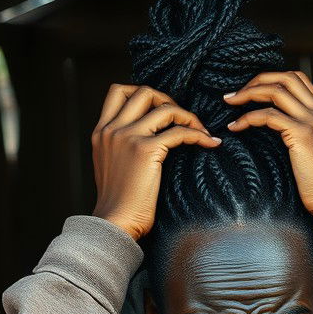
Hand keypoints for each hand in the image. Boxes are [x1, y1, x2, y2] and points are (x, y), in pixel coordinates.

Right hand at [91, 84, 220, 239]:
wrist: (115, 222)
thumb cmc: (120, 204)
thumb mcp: (112, 167)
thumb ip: (122, 148)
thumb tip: (147, 140)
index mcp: (101, 131)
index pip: (119, 92)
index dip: (145, 95)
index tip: (163, 111)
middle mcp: (112, 129)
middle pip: (144, 91)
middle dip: (170, 101)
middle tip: (185, 120)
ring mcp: (128, 137)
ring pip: (165, 108)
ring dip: (189, 117)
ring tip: (203, 133)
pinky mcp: (145, 150)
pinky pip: (179, 132)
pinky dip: (198, 135)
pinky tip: (210, 143)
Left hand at [223, 70, 312, 220]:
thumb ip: (306, 137)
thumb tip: (282, 135)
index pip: (299, 80)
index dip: (273, 80)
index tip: (253, 92)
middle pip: (286, 77)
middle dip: (258, 80)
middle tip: (237, 94)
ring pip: (275, 90)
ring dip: (248, 92)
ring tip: (230, 102)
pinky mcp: (302, 134)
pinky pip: (267, 115)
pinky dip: (247, 118)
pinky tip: (235, 127)